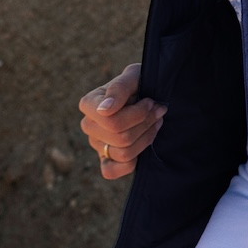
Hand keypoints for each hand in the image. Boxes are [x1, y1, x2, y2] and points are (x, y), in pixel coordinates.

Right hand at [78, 63, 166, 180]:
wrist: (148, 94)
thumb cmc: (139, 83)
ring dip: (146, 138)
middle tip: (159, 110)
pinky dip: (131, 163)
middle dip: (145, 124)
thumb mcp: (133, 76)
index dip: (137, 114)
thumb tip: (104, 110)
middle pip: (120, 137)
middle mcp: (88, 125)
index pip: (111, 120)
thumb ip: (119, 88)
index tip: (150, 101)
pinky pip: (111, 172)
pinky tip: (143, 143)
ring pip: (123, 153)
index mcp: (89, 104)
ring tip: (156, 121)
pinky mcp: (105, 159)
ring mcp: (96, 144)